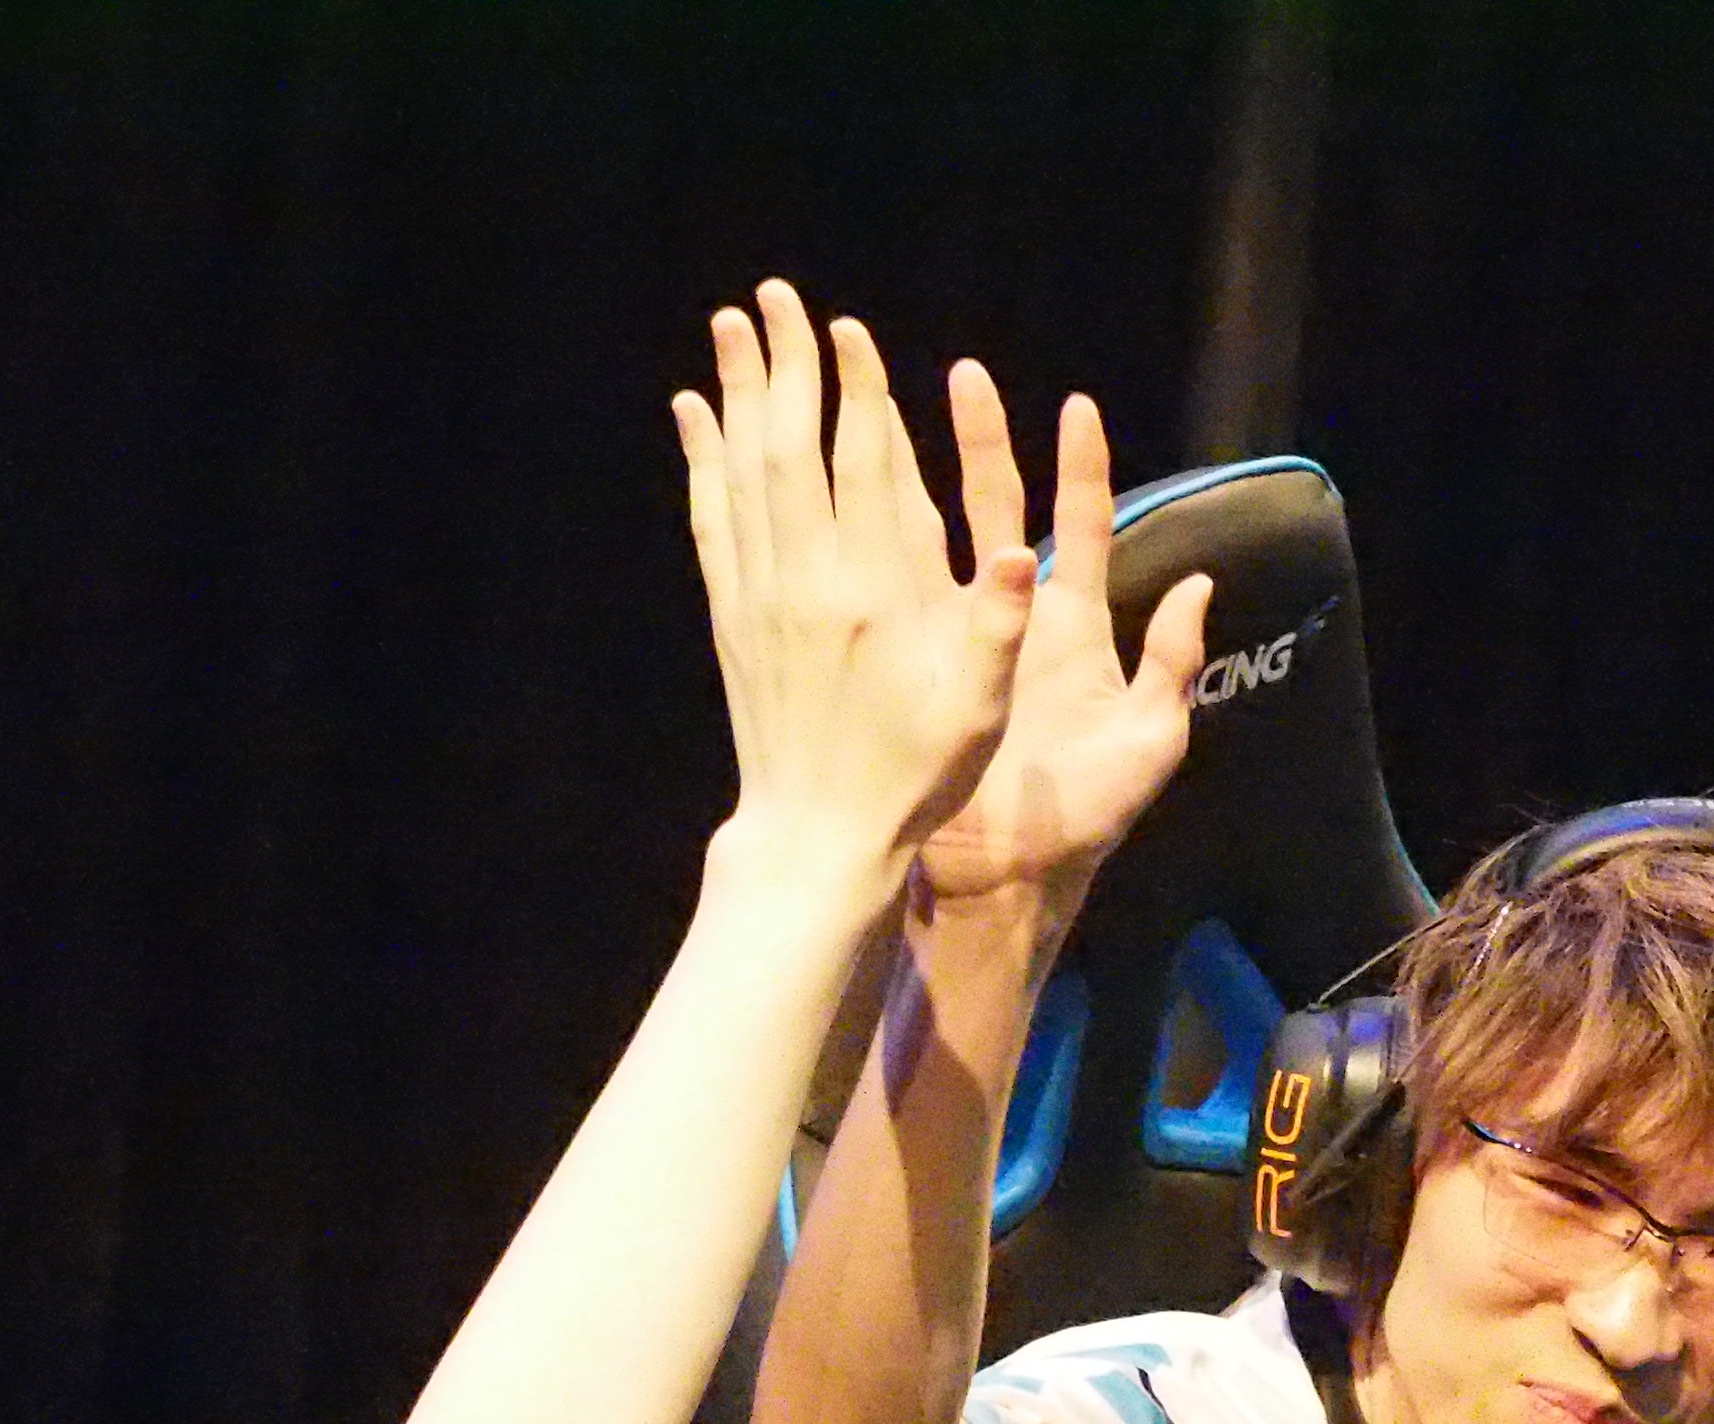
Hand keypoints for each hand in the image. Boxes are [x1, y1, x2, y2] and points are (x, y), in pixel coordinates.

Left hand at [673, 283, 1034, 889]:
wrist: (816, 838)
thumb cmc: (910, 777)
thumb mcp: (976, 711)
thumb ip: (995, 628)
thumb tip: (1018, 552)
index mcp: (875, 593)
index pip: (865, 465)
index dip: (856, 390)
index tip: (847, 330)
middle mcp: (809, 582)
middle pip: (790, 446)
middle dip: (783, 365)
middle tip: (775, 295)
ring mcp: (761, 598)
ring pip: (742, 472)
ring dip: (736, 394)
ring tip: (730, 328)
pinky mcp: (732, 619)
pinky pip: (712, 520)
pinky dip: (703, 461)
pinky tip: (695, 418)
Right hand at [911, 371, 1214, 912]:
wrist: (1004, 882)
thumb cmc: (1082, 822)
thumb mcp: (1147, 743)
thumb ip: (1174, 665)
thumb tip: (1200, 585)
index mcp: (1073, 627)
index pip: (1079, 525)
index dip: (1080, 466)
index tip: (1076, 405)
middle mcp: (1011, 621)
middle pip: (996, 508)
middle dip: (980, 440)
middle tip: (962, 374)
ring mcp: (956, 642)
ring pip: (932, 538)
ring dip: (911, 474)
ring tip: (881, 412)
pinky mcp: (909, 671)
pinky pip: (887, 600)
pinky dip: (865, 550)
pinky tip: (838, 503)